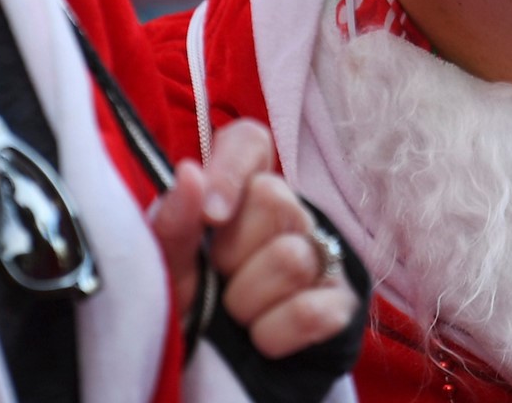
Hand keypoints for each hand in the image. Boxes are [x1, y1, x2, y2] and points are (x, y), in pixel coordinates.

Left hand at [147, 120, 358, 358]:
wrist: (217, 370)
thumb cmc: (193, 303)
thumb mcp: (170, 267)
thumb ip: (173, 223)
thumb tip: (187, 173)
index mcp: (242, 190)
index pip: (250, 141)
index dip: (231, 168)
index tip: (212, 215)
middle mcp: (290, 212)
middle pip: (274, 198)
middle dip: (233, 252)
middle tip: (219, 278)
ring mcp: (322, 255)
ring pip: (292, 258)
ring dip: (247, 301)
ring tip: (236, 313)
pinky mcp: (341, 302)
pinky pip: (311, 311)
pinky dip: (274, 333)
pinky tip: (261, 336)